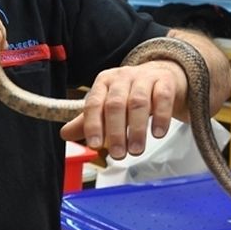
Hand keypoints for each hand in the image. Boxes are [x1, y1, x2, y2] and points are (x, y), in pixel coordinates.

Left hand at [59, 58, 185, 159]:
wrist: (163, 75)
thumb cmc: (131, 93)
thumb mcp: (107, 104)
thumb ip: (89, 121)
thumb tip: (65, 134)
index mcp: (104, 82)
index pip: (94, 103)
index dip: (93, 125)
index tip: (95, 145)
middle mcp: (122, 77)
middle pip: (115, 104)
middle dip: (115, 131)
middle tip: (118, 154)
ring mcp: (144, 77)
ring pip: (138, 102)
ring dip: (136, 129)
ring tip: (136, 150)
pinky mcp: (165, 81)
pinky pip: (162, 98)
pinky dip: (160, 117)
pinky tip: (158, 134)